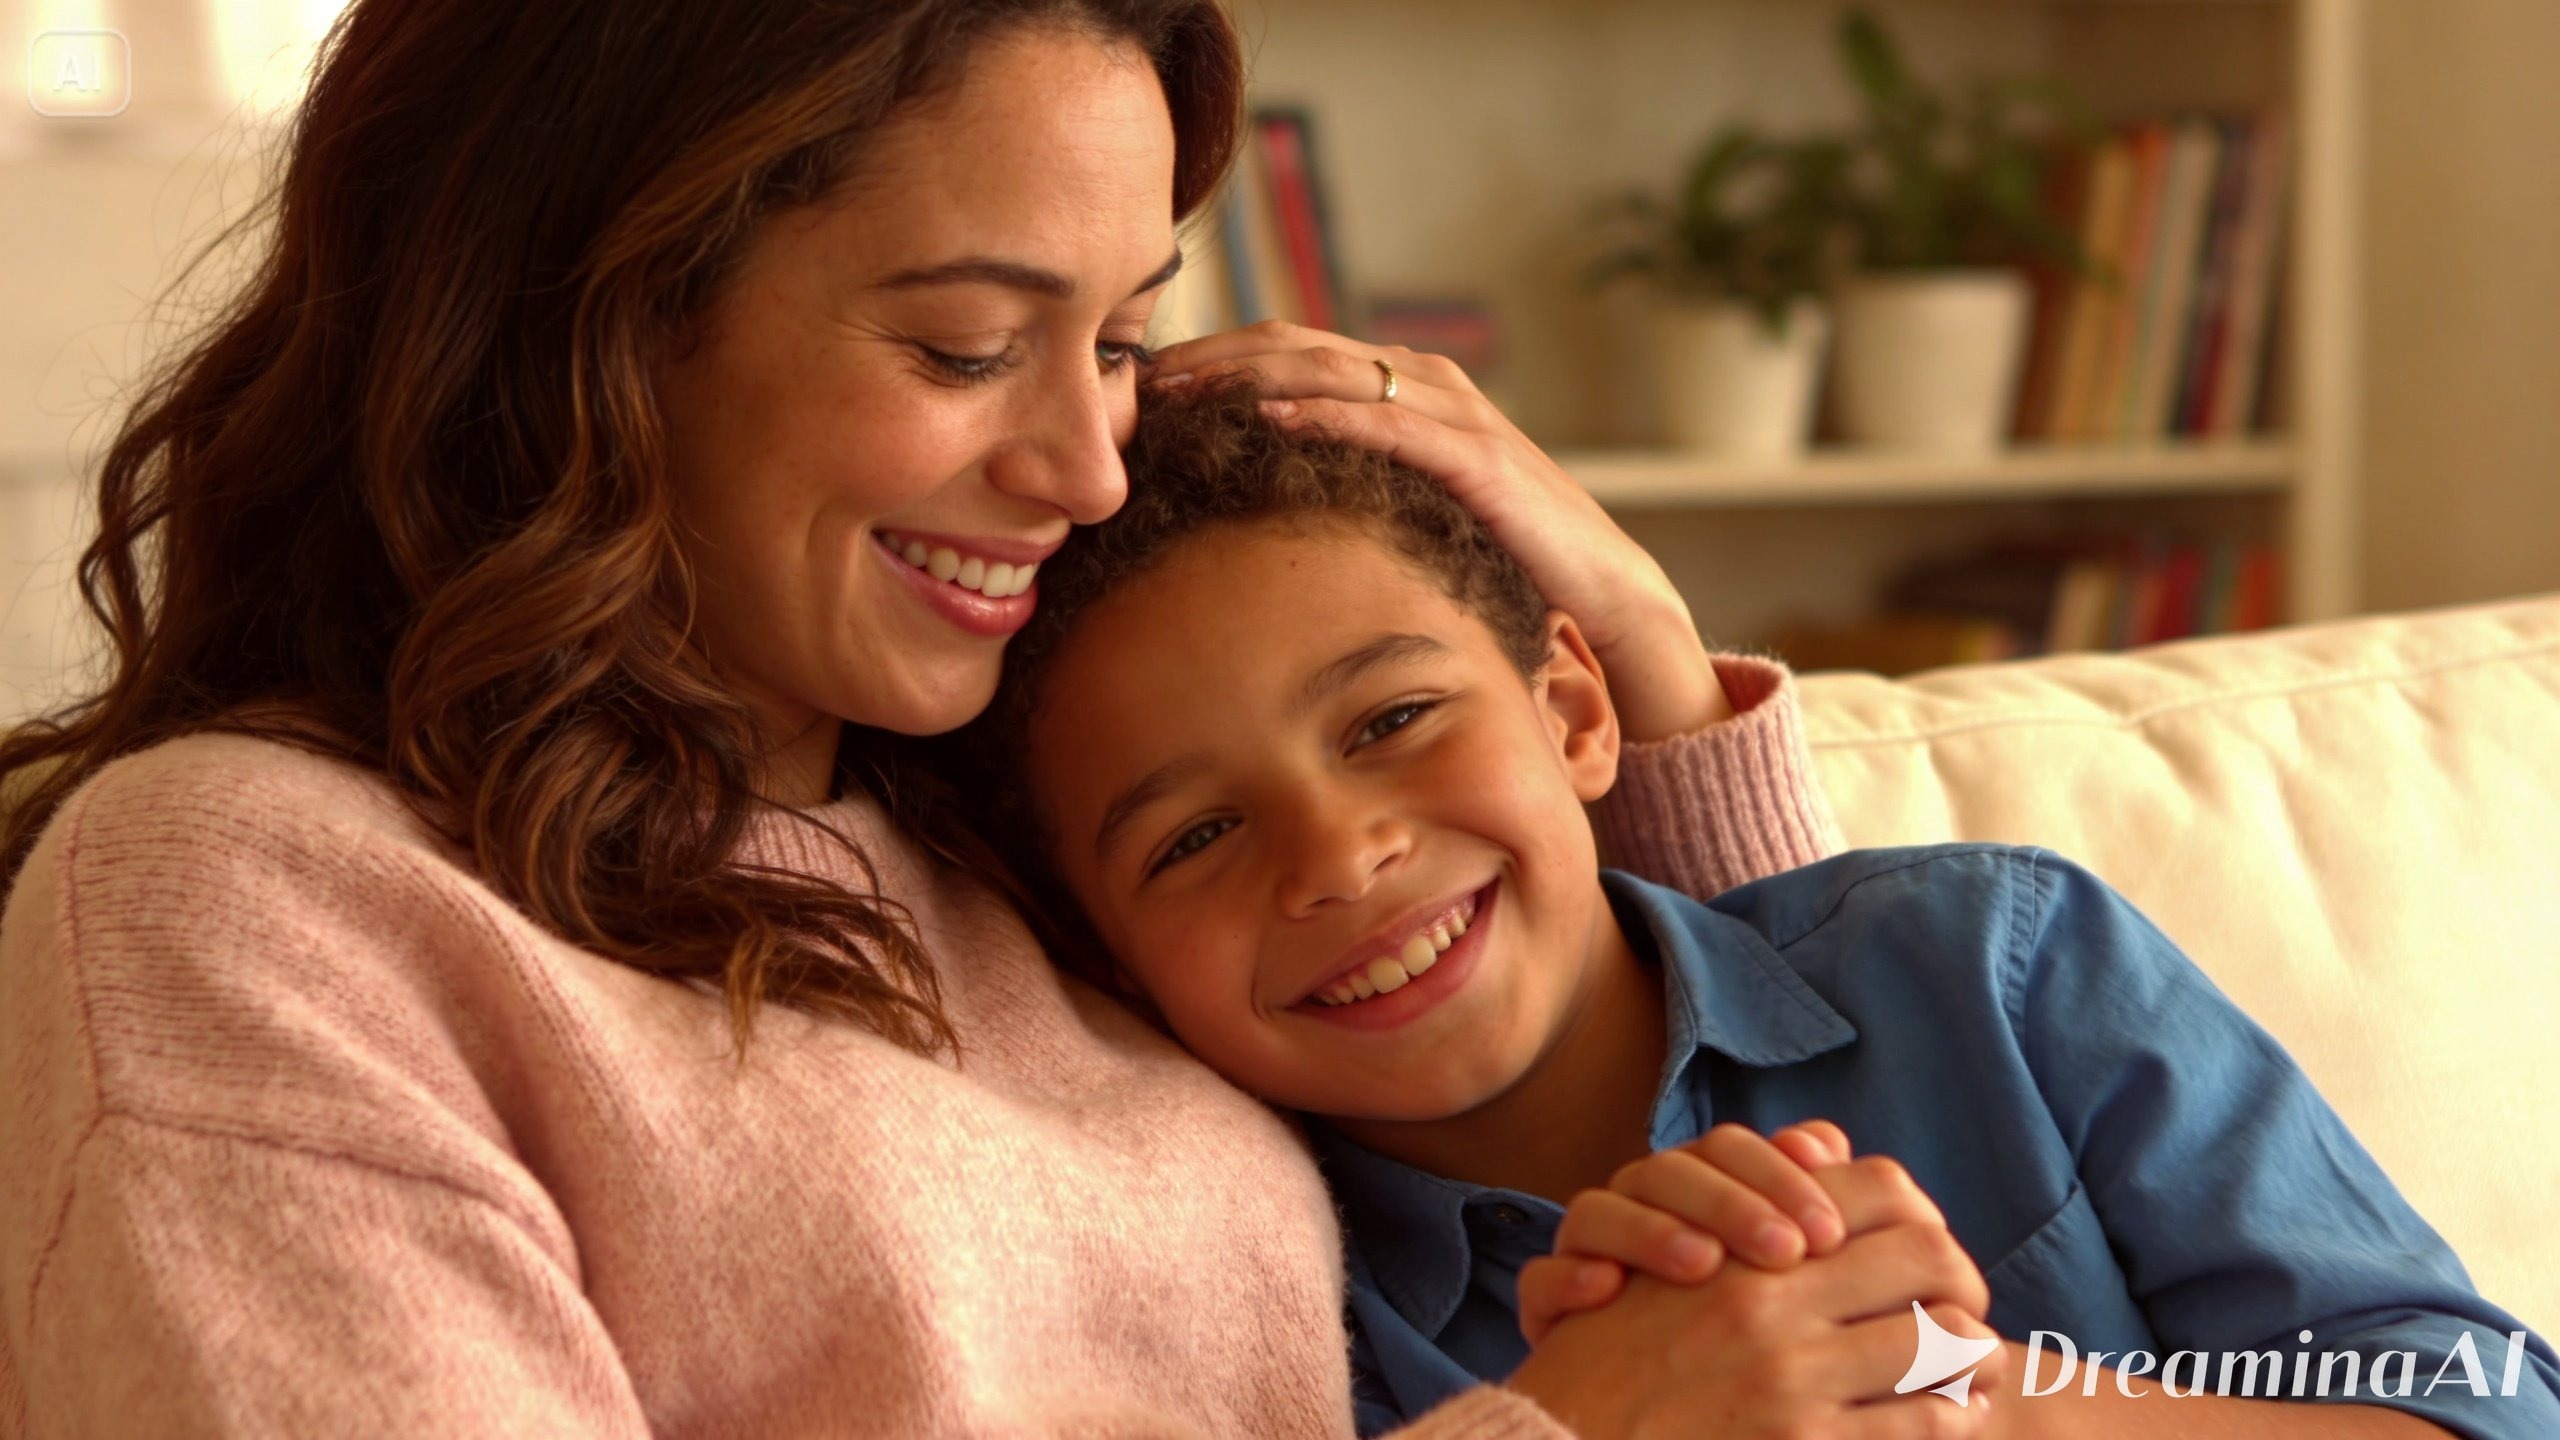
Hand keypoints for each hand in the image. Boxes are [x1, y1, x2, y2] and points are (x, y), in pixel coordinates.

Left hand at [1148, 323, 1732, 741]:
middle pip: (1296, 346)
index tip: (1142, 384)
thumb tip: (1253, 508)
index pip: (1289, 353)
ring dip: (1249, 373)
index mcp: (1401, 388)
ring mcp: (1453, 413)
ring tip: (1181, 389)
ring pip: (1333, 371)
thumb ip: (1345, 486)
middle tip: (1139, 378)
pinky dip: (1327, 411)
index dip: (1213, 359)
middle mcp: (1424, 383)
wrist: (1599, 584)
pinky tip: (1269, 414)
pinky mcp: (1478, 455)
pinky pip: (1389, 422)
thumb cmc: (1495, 551)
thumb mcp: (1403, 507)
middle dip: (1213, 357)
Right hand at [1506, 1160, 2004, 1439]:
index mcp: (1741, 1245)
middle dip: (1959, 1274)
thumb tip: (1827, 1143)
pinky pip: (1919, 1424)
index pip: (1876, 1191)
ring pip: (1940, 1341)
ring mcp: (1790, 1379)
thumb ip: (1743, 1195)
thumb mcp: (1660, 1255)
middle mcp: (1768, 1301)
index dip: (1916, 1214)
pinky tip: (1954, 1414)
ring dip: (1971, 1348)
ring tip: (1981, 1360)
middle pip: (1925, 1252)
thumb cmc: (1613, 1354)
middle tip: (1968, 1300)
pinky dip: (1951, 1415)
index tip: (1920, 1248)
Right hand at [1518, 1121, 1857, 1344]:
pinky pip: (1540, 1276)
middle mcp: (1634, 1207)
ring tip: (1702, 1264)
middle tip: (1785, 1251)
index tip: (1827, 1231)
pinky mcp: (1547, 1303)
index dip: (1776, 1174)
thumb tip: (1829, 1143)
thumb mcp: (1780, 1274)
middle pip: (1667, 1171)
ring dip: (1649, 1230)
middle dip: (1729, 1203)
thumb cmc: (1730, 1336)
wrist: (1644, 1408)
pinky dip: (1569, 1276)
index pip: (1727, 1149)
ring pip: (1597, 1210)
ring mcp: (1584, 1251)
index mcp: (1693, 1188)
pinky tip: (1609, 1289)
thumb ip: (1805, 1205)